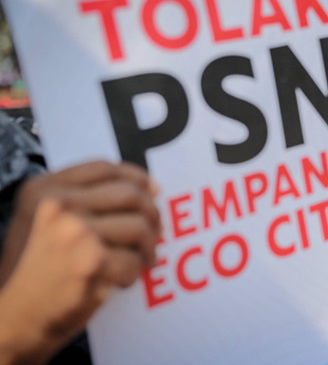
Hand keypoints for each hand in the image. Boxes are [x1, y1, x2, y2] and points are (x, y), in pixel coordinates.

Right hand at [0, 161, 160, 363]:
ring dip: (147, 247)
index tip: (153, 189)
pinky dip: (134, 274)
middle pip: (130, 195)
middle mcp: (59, 207)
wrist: (10, 317)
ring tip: (142, 259)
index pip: (104, 168)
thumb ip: (83, 199)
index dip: (136, 177)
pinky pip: (134, 261)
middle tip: (155, 233)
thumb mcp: (42, 221)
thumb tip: (150, 187)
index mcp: (44, 190)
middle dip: (151, 215)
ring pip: (139, 227)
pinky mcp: (92, 263)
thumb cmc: (33, 270)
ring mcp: (76, 233)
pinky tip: (119, 281)